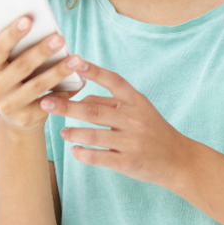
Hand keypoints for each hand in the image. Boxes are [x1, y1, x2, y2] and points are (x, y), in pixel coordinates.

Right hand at [0, 17, 85, 134]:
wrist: (16, 116)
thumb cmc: (13, 78)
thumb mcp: (4, 62)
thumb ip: (2, 42)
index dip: (12, 34)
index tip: (28, 19)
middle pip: (21, 66)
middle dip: (41, 51)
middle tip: (60, 37)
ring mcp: (9, 105)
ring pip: (38, 85)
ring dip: (59, 71)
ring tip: (77, 59)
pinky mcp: (27, 117)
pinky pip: (50, 102)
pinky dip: (66, 91)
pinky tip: (81, 81)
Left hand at [40, 60, 188, 189]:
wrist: (178, 160)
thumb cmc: (154, 131)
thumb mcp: (140, 109)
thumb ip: (112, 102)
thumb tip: (82, 96)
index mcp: (137, 101)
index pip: (114, 81)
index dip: (94, 71)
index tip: (74, 61)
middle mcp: (135, 119)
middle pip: (94, 110)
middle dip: (67, 106)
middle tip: (45, 102)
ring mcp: (131, 142)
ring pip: (93, 135)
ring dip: (73, 132)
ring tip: (62, 132)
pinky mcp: (128, 163)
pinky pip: (98, 157)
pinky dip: (82, 153)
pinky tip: (74, 150)